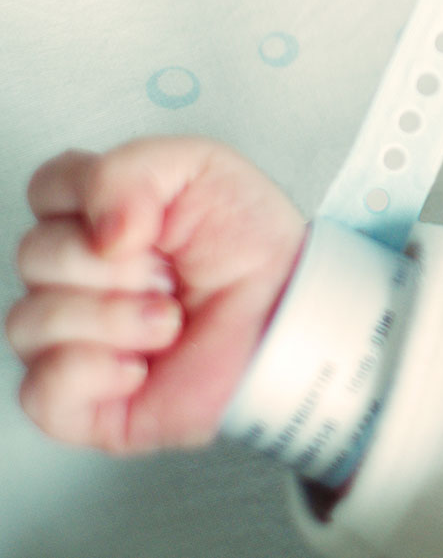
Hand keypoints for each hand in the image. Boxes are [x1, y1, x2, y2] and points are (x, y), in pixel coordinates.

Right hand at [8, 138, 304, 452]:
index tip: (148, 219)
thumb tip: (98, 230)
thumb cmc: (253, 248)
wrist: (288, 315)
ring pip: (27, 321)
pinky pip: (38, 389)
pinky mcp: (78, 400)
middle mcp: (75, 276)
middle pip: (33, 254)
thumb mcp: (203, 168)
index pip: (45, 190)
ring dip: (115, 318)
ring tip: (168, 319)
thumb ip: (131, 170)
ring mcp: (70, 338)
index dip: (88, 198)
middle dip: (117, 265)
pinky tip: (140, 365)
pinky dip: (95, 372)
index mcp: (99, 215)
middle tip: (169, 273)